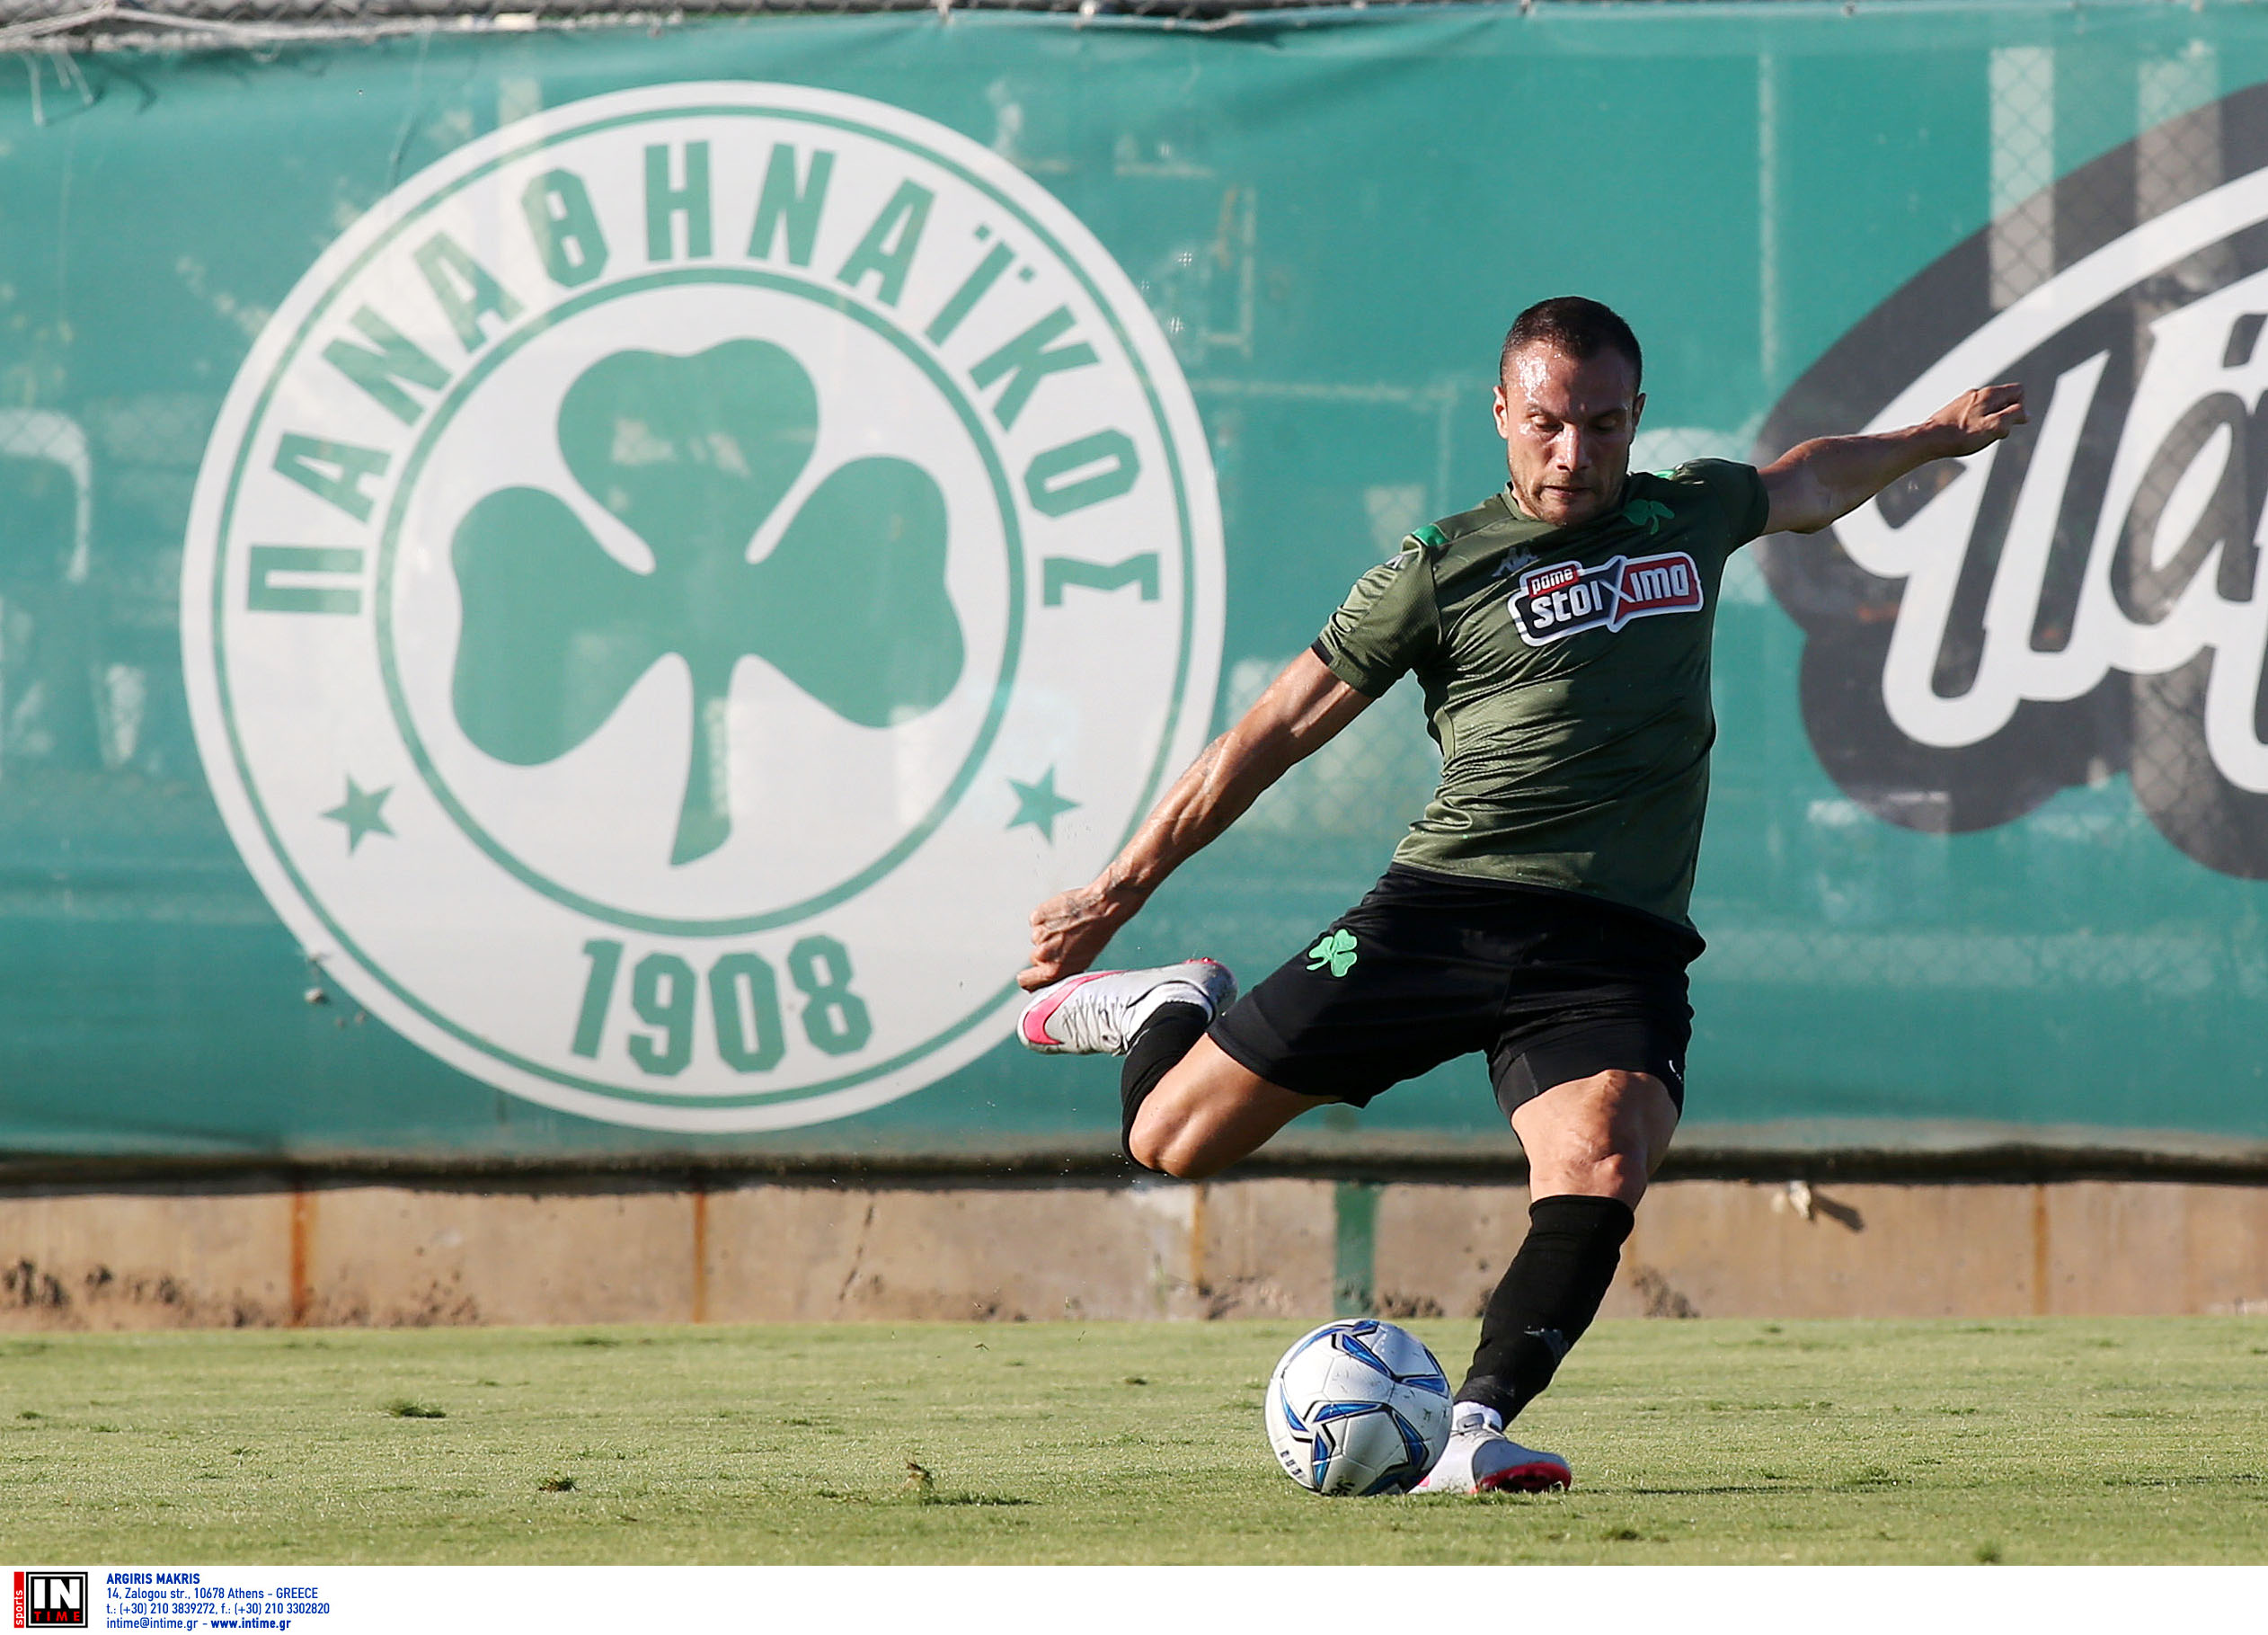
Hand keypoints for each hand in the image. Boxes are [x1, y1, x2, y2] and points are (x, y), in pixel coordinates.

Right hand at [1018, 878, 1139, 990]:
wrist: (1102, 907)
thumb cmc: (1097, 936)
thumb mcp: (1082, 963)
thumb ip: (1060, 973)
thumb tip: (1042, 981)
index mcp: (1053, 971)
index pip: (1025, 980)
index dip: (1028, 977)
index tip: (1033, 973)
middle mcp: (1043, 955)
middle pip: (1035, 958)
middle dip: (1047, 952)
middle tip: (1066, 942)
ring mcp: (1039, 934)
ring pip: (1038, 937)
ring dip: (1049, 933)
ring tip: (1069, 926)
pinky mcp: (1037, 916)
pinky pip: (1038, 921)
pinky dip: (1047, 917)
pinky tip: (1063, 915)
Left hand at [1926, 382, 2026, 456]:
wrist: (1928, 439)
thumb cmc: (1961, 435)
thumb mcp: (1994, 427)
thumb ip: (2014, 416)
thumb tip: (2026, 414)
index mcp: (1990, 394)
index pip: (2019, 391)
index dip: (2020, 408)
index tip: (2007, 423)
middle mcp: (1977, 393)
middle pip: (2004, 401)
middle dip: (2005, 418)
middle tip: (1990, 432)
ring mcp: (1965, 400)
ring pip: (1989, 409)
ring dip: (1990, 423)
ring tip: (1976, 436)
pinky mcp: (1955, 410)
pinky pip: (1975, 415)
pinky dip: (1976, 425)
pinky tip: (1965, 436)